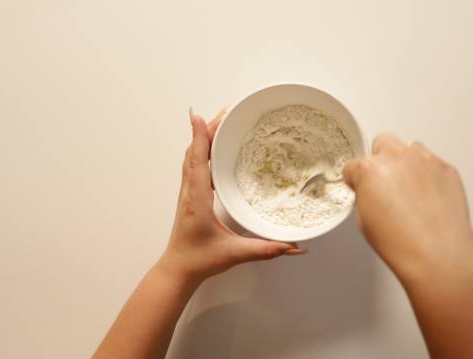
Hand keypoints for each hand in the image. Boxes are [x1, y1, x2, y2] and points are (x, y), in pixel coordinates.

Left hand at [157, 106, 306, 284]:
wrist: (179, 270)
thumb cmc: (200, 261)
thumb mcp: (235, 254)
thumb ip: (266, 250)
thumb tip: (294, 246)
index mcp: (197, 201)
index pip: (197, 163)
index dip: (199, 138)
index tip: (200, 116)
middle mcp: (189, 193)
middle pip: (194, 152)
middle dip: (208, 128)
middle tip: (226, 111)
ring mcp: (187, 194)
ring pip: (191, 157)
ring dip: (203, 136)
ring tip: (220, 120)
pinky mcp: (190, 196)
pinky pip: (193, 165)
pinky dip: (200, 149)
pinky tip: (211, 146)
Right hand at [342, 133, 472, 282]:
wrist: (438, 257)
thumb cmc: (401, 244)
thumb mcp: (364, 221)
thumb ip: (365, 195)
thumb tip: (370, 191)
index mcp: (370, 170)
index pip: (353, 165)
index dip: (355, 179)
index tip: (360, 187)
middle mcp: (398, 158)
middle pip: (383, 142)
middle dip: (380, 159)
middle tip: (384, 182)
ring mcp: (426, 161)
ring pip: (410, 148)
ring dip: (406, 163)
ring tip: (409, 191)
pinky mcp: (447, 169)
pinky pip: (432, 163)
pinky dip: (428, 175)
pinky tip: (427, 199)